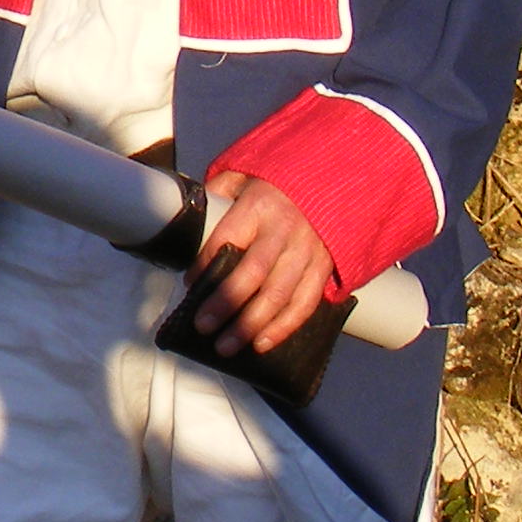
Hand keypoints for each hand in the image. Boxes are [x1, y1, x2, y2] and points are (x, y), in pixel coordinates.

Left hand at [188, 174, 337, 356]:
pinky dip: (284, 327)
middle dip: (226, 303)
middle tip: (203, 327)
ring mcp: (308, 250)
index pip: (228, 237)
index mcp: (260, 206)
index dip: (206, 263)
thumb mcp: (243, 176)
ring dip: (252, 324)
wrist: (333, 180)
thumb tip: (188, 222)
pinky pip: (306, 303)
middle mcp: (285, 229)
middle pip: (254, 273)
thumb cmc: (275, 185)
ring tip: (226, 346)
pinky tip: (262, 343)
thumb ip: (216, 195)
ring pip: (280, 294)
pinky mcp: (324, 267)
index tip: (189, 283)